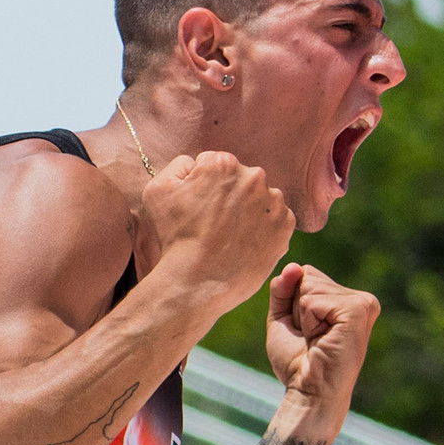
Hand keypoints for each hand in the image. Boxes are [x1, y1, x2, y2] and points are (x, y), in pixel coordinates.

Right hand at [143, 151, 295, 311]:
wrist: (198, 281)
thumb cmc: (175, 237)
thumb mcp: (158, 190)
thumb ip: (179, 165)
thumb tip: (197, 164)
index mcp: (223, 163)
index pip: (216, 166)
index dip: (204, 188)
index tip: (200, 210)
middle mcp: (254, 176)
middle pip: (240, 181)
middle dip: (229, 197)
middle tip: (214, 225)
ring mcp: (274, 201)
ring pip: (260, 200)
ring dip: (248, 212)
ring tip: (230, 237)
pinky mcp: (285, 225)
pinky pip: (275, 221)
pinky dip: (263, 230)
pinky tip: (245, 244)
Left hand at [264, 263, 378, 419]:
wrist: (310, 392)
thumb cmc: (297, 363)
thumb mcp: (283, 318)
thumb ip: (283, 289)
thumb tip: (295, 266)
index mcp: (346, 299)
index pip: (305, 273)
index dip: (293, 303)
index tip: (306, 332)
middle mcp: (359, 298)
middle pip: (307, 276)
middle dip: (296, 309)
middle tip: (311, 338)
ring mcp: (362, 303)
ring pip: (308, 287)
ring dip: (303, 318)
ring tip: (317, 340)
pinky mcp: (358, 310)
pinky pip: (312, 300)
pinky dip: (308, 321)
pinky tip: (322, 339)